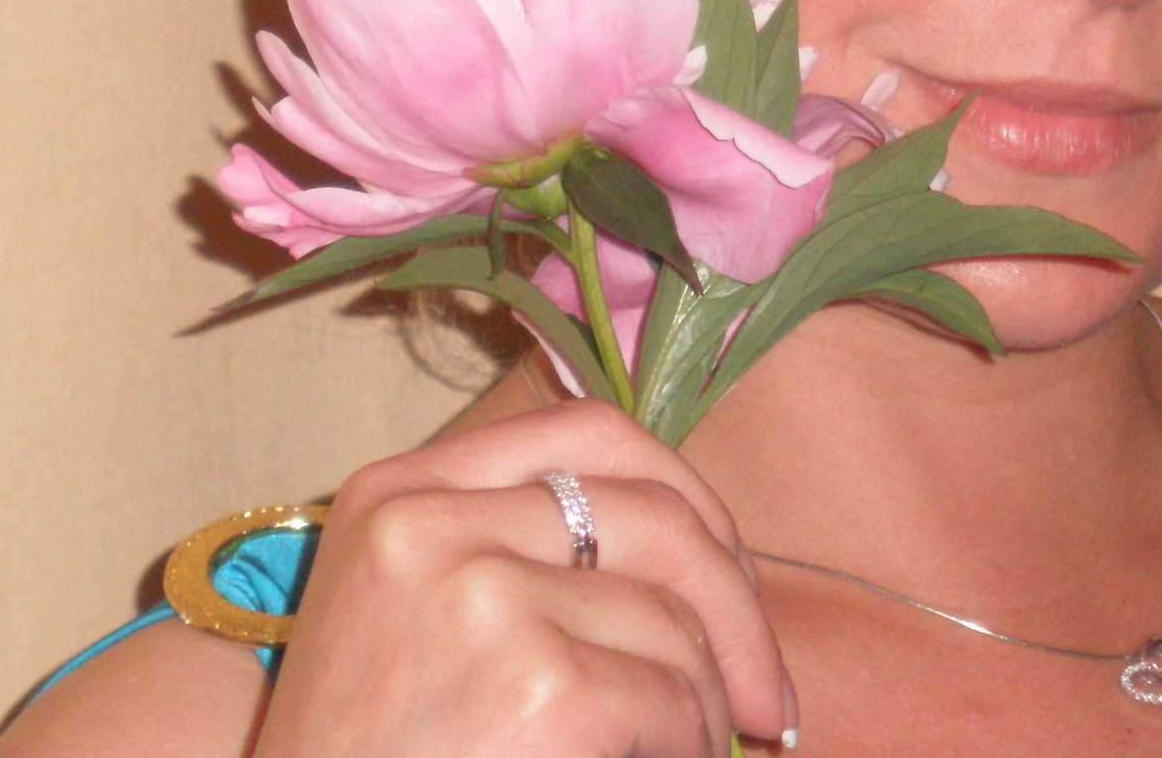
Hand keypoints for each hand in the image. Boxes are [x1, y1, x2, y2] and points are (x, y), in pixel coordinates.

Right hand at [251, 398, 793, 757]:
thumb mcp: (412, 625)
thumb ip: (522, 558)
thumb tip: (704, 554)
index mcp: (397, 493)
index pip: (591, 436)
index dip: (685, 497)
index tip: (726, 570)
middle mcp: (433, 522)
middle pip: (656, 515)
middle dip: (736, 608)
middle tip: (765, 698)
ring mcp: (482, 595)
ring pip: (673, 624)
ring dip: (696, 711)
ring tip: (661, 757)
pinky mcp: (536, 681)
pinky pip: (671, 702)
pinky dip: (680, 751)